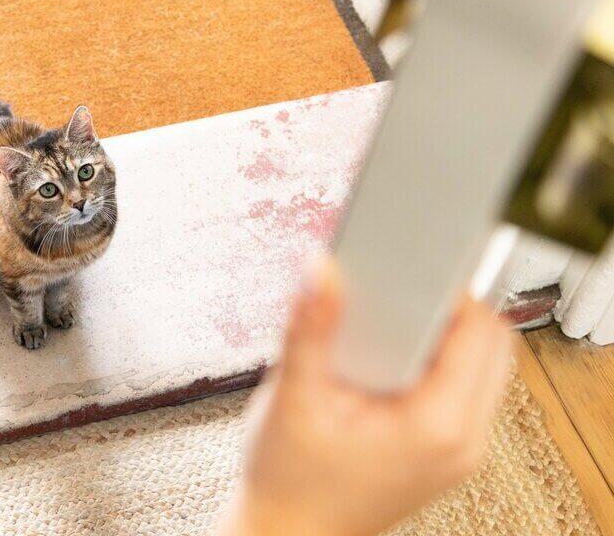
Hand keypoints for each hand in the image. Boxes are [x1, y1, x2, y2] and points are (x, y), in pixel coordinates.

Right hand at [221, 258, 514, 535]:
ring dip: (440, 335)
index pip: (479, 331)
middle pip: (489, 343)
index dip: (447, 289)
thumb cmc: (290, 482)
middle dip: (445, 309)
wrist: (287, 535)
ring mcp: (458, 450)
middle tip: (391, 298)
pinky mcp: (443, 450)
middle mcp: (463, 441)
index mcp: (437, 427)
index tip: (408, 268)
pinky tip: (382, 361)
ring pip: (478, 364)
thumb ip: (310, 327)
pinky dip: (431, 363)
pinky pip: (459, 388)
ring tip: (383, 331)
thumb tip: (321, 267)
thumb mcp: (293, 396)